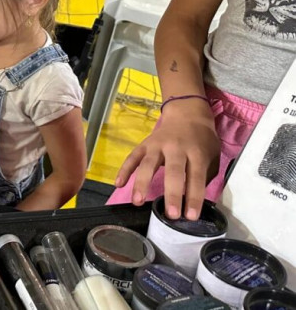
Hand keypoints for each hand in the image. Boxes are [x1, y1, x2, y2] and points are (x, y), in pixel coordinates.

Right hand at [115, 98, 219, 219]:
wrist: (188, 115)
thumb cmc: (202, 141)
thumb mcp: (212, 157)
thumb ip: (204, 176)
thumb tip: (191, 200)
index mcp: (196, 152)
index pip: (196, 177)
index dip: (194, 197)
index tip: (191, 216)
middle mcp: (176, 148)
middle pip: (173, 172)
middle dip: (172, 194)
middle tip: (171, 215)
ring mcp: (157, 145)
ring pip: (148, 164)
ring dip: (141, 183)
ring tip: (137, 202)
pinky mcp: (144, 144)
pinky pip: (132, 157)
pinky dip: (124, 170)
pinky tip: (118, 184)